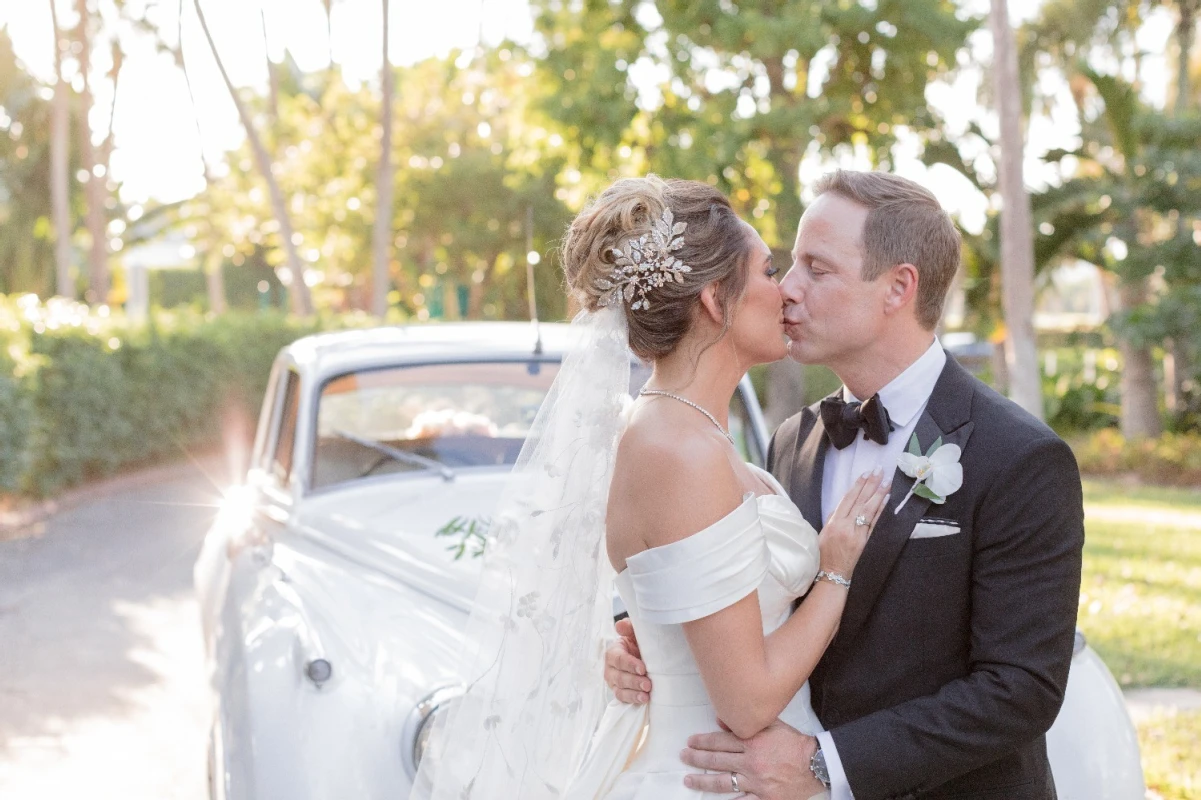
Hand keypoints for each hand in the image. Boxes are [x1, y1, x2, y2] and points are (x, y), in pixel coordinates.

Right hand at [604, 618, 651, 703]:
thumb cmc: (640, 644)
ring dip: (634, 693)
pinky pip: (623, 698)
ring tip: (646, 695)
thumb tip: (620, 625)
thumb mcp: (635, 634)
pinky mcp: (620, 692)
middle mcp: (611, 668)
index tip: (642, 668)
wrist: (645, 657)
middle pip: (619, 676)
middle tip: (648, 684)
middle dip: (634, 681)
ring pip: (620, 690)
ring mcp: (614, 682)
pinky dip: (633, 700)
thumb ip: (629, 628)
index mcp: (613, 651)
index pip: (618, 658)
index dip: (629, 664)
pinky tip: (644, 700)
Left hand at [681, 720, 823, 798]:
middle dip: (697, 758)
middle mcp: (751, 762)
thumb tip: (722, 720)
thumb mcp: (772, 726)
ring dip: (703, 780)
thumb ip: (747, 723)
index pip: (720, 741)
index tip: (691, 741)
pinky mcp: (764, 798)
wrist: (817, 765)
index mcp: (752, 742)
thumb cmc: (795, 744)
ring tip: (689, 779)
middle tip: (684, 756)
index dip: (703, 741)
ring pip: (723, 781)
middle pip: (717, 760)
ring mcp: (756, 782)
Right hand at [819, 468, 889, 577]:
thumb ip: (834, 518)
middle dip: (871, 484)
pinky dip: (880, 510)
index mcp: (834, 523)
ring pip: (869, 510)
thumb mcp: (823, 533)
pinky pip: (874, 523)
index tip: (865, 473)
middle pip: (861, 501)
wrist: (832, 574)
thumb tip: (845, 504)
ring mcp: (857, 534)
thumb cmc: (823, 554)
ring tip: (887, 481)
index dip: (858, 485)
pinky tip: (886, 499)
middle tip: (880, 470)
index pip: (848, 499)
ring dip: (879, 494)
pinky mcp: (865, 541)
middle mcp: (846, 526)